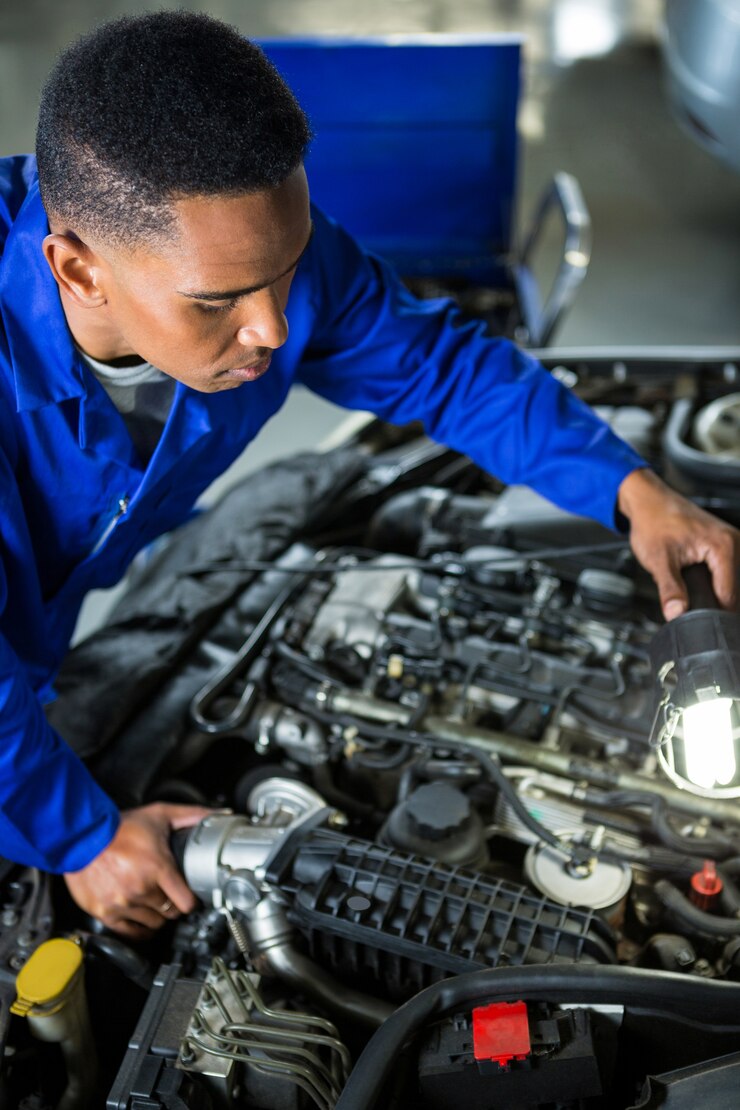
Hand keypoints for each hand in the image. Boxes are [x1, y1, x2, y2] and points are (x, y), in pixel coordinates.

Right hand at [64, 802, 209, 937]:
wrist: (81, 835)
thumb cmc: (120, 826)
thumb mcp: (160, 814)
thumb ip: (192, 815)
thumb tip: (219, 815)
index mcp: (157, 867)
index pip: (186, 902)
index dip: (191, 900)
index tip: (190, 897)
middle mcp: (140, 888)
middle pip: (170, 912)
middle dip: (173, 904)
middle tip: (169, 895)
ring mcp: (122, 903)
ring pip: (153, 924)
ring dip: (155, 915)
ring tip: (152, 901)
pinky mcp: (105, 912)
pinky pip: (130, 933)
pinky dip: (139, 928)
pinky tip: (141, 918)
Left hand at [618, 468, 739, 619]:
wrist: (648, 501)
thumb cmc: (652, 522)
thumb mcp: (659, 560)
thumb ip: (670, 590)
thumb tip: (677, 614)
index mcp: (725, 546)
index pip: (729, 595)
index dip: (711, 611)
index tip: (694, 619)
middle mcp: (734, 543)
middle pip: (733, 591)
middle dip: (710, 601)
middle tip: (685, 597)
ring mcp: (732, 543)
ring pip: (730, 584)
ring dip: (712, 592)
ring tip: (689, 585)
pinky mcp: (726, 546)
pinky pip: (726, 574)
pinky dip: (713, 582)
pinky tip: (697, 580)